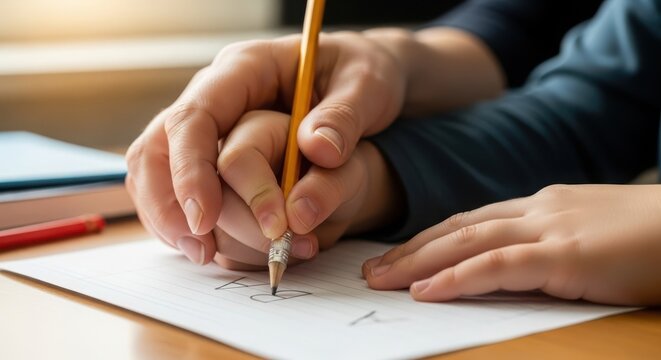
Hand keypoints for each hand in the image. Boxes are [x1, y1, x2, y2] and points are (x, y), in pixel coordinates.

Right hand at [125, 31, 406, 263]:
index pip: (197, 115)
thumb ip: (345, 117)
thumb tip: (318, 151)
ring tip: (203, 254)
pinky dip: (182, 219)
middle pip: (159, 144)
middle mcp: (219, 96)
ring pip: (155, 167)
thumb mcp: (368, 86)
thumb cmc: (362, 76)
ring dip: (169, 215)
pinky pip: (174, 185)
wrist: (361, 84)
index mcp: (247, 69)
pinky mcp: (216, 152)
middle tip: (201, 247)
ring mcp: (213, 125)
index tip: (206, 217)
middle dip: (170, 200)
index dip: (190, 168)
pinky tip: (207, 247)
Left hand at [363, 184, 660, 305]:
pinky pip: (499, 266)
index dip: (430, 239)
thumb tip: (510, 271)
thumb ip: (547, 248)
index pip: (472, 222)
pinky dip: (457, 277)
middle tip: (372, 270)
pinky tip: (427, 291)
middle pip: (458, 228)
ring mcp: (550, 229)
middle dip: (410, 250)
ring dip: (418, 261)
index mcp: (541, 207)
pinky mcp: (566, 255)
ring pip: (467, 241)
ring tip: (381, 280)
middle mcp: (537, 211)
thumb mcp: (588, 237)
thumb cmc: (650, 239)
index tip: (399, 257)